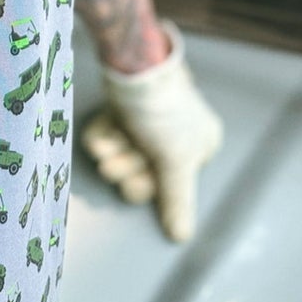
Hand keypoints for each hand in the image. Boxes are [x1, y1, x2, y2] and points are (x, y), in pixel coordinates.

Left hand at [80, 18, 222, 241]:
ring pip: (123, 154)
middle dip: (127, 167)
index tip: (145, 174)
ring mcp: (147, 121)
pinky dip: (102, 136)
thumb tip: (182, 236)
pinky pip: (109, 135)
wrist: (133, 64)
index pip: (171, 184)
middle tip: (117, 162)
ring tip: (112, 142)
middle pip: (144, 172)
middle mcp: (175, 134)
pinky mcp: (123, 109)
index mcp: (199, 144)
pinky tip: (102, 132)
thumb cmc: (164, 112)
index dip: (150, 184)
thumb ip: (178, 200)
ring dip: (113, 152)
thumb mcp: (176, 161)